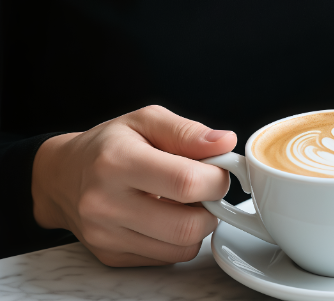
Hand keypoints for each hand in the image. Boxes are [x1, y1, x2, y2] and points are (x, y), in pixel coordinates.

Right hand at [31, 105, 236, 266]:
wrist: (63, 176)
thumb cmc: (109, 144)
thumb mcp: (146, 120)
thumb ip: (188, 131)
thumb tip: (225, 142)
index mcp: (118, 162)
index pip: (185, 182)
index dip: (217, 177)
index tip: (220, 169)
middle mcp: (107, 204)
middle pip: (186, 225)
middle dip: (213, 207)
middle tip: (209, 188)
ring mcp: (106, 236)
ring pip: (180, 248)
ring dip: (199, 226)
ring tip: (189, 201)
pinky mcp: (111, 256)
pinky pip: (166, 258)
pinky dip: (180, 240)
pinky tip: (169, 216)